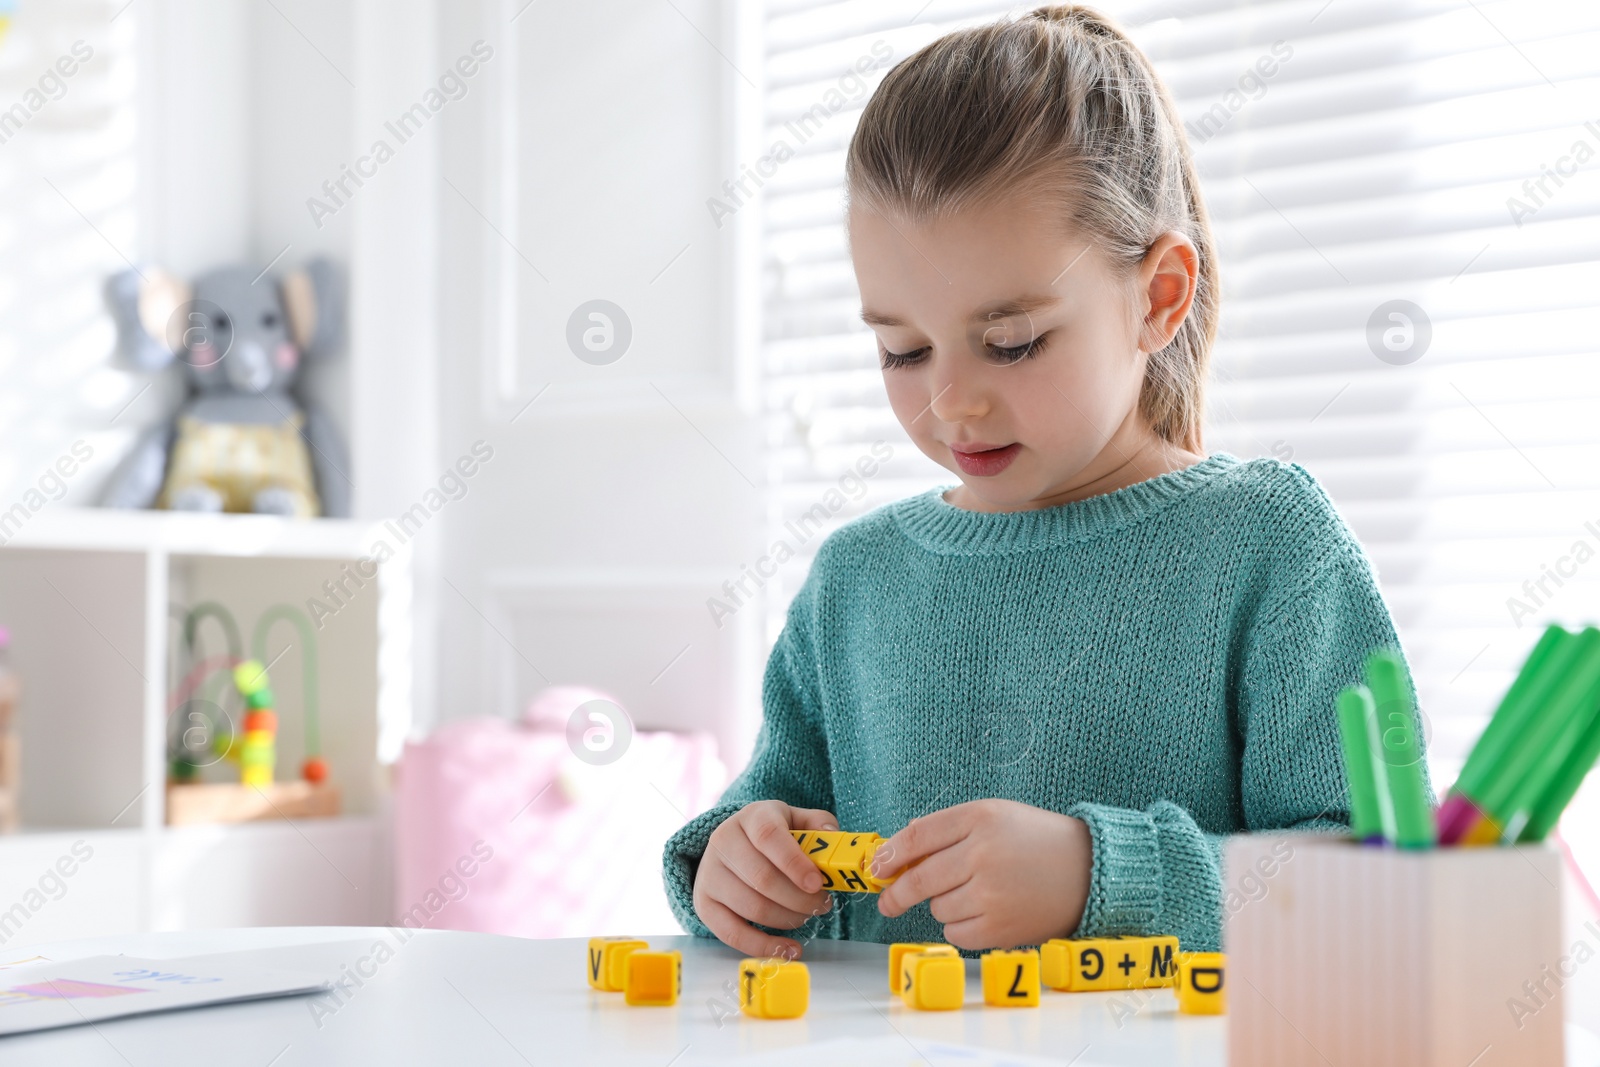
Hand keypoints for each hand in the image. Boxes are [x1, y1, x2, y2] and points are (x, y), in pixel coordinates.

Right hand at [692, 800, 837, 958]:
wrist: (733, 845)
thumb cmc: (774, 836)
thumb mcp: (795, 820)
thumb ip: (818, 825)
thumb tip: (831, 836)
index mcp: (751, 817)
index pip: (769, 836)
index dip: (794, 862)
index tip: (817, 883)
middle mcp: (723, 842)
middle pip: (762, 878)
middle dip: (799, 898)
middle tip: (822, 904)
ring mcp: (710, 874)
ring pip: (753, 907)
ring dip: (788, 919)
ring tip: (806, 915)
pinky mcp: (704, 904)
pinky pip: (733, 933)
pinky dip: (764, 947)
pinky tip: (789, 948)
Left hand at [873, 798, 1091, 949]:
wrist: (1090, 872)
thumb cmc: (1037, 841)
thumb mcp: (995, 815)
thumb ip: (948, 827)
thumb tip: (900, 848)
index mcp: (981, 818)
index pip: (918, 837)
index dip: (889, 855)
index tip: (877, 868)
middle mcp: (983, 855)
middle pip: (919, 879)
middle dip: (896, 893)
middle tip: (887, 902)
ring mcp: (991, 894)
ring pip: (937, 907)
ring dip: (943, 904)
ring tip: (976, 893)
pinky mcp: (1000, 929)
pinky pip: (956, 932)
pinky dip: (961, 926)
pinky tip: (984, 912)